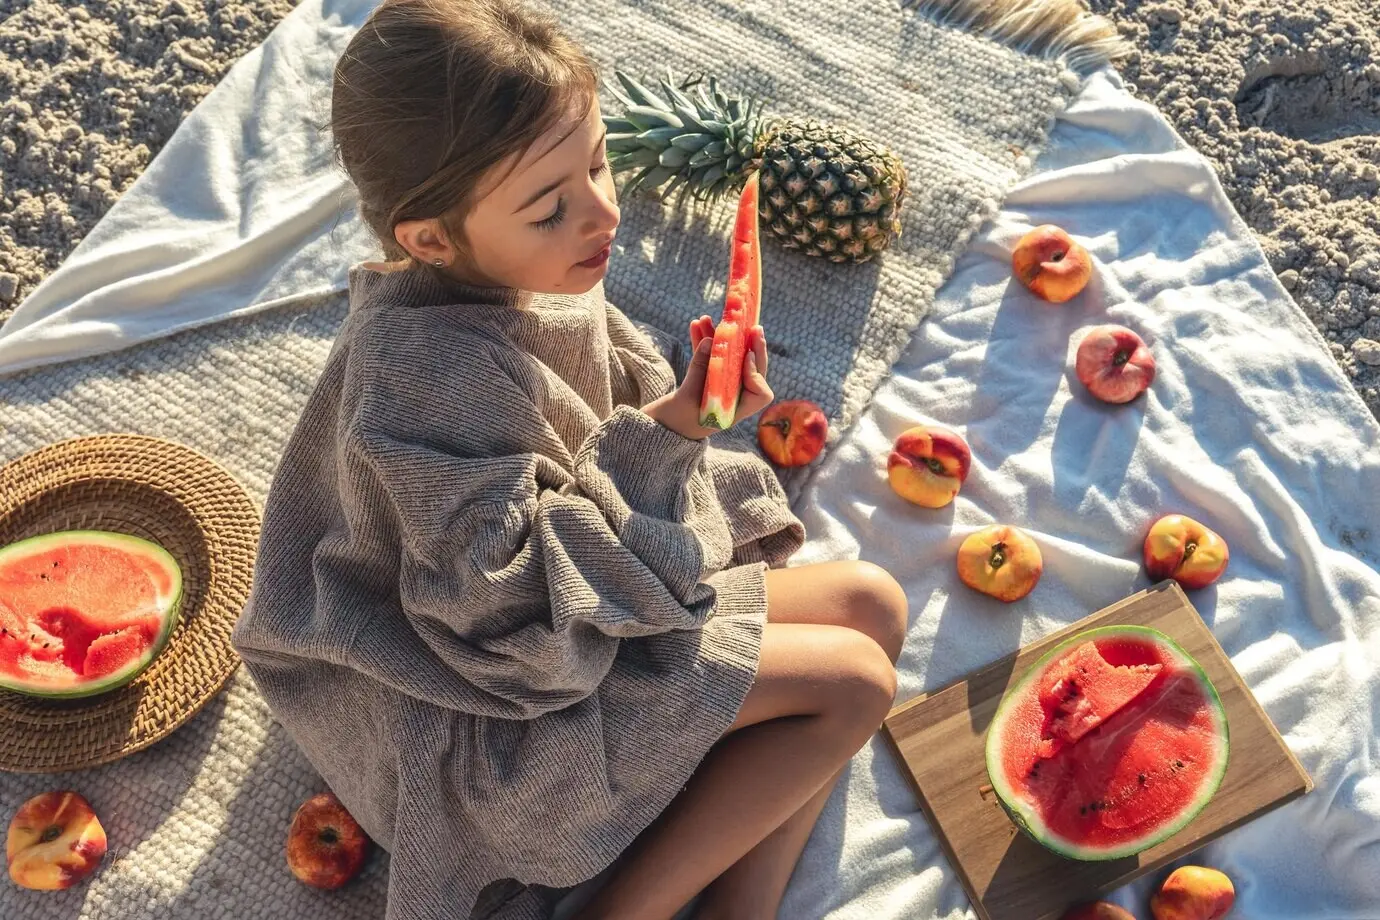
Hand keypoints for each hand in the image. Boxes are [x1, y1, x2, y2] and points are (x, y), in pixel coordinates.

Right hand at [642, 316, 773, 439]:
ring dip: (720, 338)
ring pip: (728, 360)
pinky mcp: (704, 381)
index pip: (760, 393)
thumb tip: (711, 341)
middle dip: (750, 347)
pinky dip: (703, 343)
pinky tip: (696, 325)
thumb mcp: (687, 397)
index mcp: (735, 411)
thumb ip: (700, 369)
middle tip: (753, 328)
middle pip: (750, 370)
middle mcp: (732, 399)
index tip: (745, 357)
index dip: (756, 373)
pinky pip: (709, 359)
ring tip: (711, 319)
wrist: (656, 430)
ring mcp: (719, 389)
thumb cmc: (673, 421)